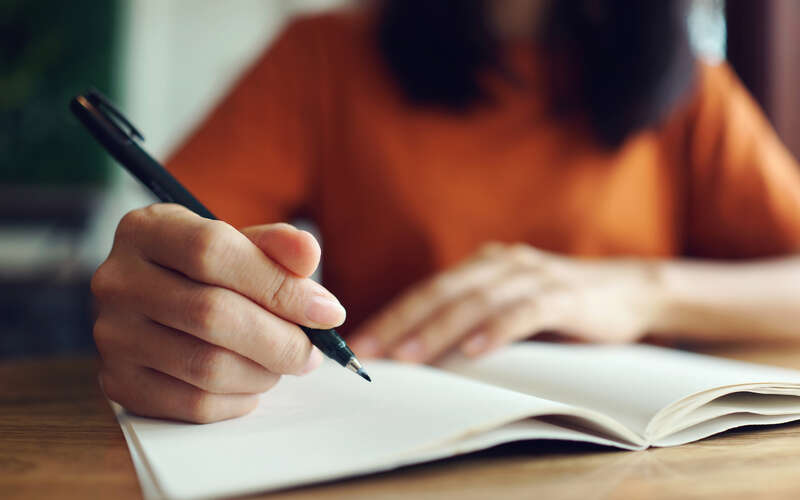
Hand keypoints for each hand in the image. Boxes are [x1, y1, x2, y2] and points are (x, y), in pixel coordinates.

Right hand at [91, 204, 344, 422]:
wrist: (158, 302)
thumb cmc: (208, 271)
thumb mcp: (238, 243)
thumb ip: (276, 246)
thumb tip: (308, 254)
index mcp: (146, 230)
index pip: (212, 252)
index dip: (278, 286)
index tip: (327, 312)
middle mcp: (117, 280)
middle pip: (212, 315)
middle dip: (280, 340)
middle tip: (312, 351)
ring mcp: (111, 335)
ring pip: (206, 366)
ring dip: (264, 372)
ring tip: (283, 362)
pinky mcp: (117, 382)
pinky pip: (192, 404)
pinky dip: (239, 400)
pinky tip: (253, 382)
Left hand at [349, 243, 663, 362]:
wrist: (628, 290)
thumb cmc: (560, 303)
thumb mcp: (509, 302)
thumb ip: (473, 315)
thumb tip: (424, 346)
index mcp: (483, 265)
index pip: (428, 290)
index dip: (393, 315)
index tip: (362, 343)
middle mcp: (501, 263)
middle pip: (441, 292)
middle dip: (401, 322)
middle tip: (370, 351)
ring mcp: (532, 275)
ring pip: (475, 302)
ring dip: (439, 330)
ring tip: (409, 357)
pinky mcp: (562, 294)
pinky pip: (523, 312)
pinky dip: (496, 331)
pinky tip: (474, 352)